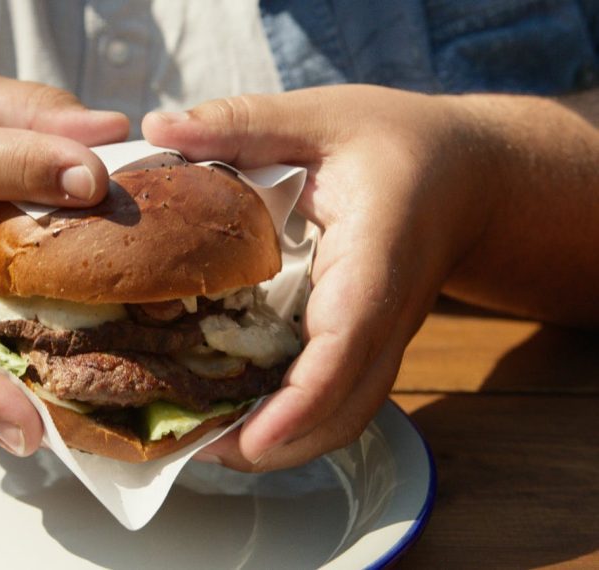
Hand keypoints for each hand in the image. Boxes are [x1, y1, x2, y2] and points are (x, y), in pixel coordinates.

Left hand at [143, 85, 493, 470]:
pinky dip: (291, 421)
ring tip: (204, 443)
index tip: (249, 439)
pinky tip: (235, 412)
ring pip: (343, 416)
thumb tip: (161, 127)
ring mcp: (381, 338)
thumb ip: (245, 122)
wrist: (467, 176)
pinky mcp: (368, 345)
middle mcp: (384, 314)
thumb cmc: (399, 144)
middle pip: (345, 408)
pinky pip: (336, 398)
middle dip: (276, 445)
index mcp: (375, 258)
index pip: (347, 342)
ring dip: (281, 443)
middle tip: (194, 450)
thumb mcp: (322, 117)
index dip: (301, 399)